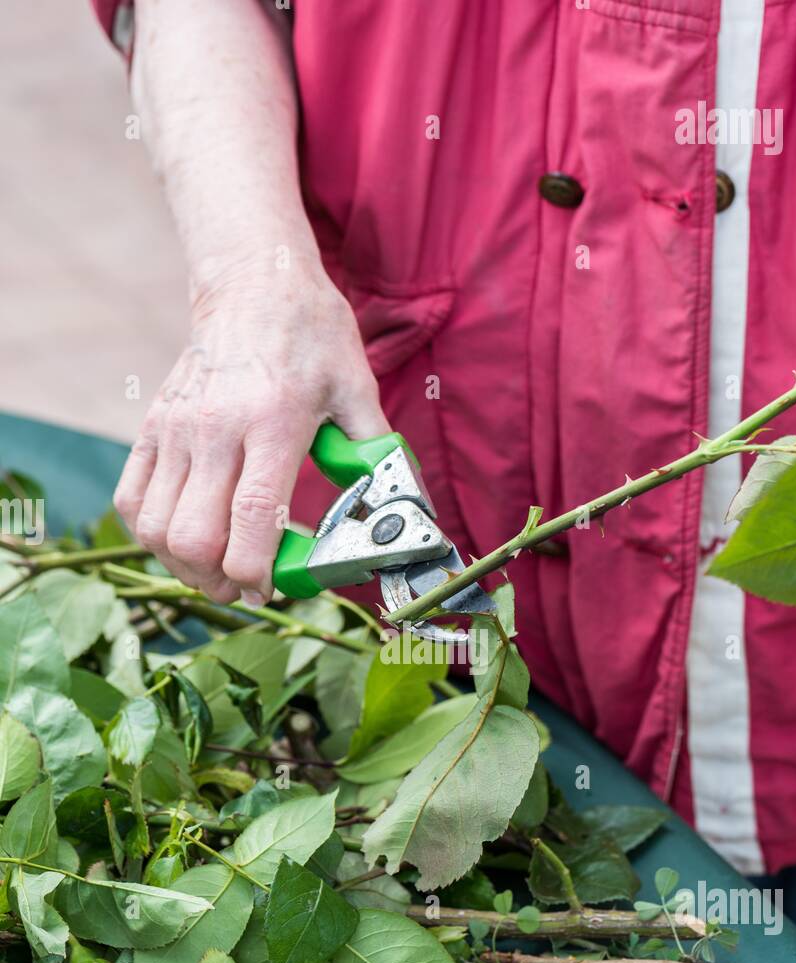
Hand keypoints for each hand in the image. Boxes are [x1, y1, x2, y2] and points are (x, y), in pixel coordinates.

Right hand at [114, 269, 388, 604]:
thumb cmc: (311, 335)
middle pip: (193, 536)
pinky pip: (130, 501)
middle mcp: (215, 429)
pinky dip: (151, 535)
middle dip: (220, 581)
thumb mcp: (356, 388)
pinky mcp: (152, 427)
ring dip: (184, 565)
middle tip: (246, 588)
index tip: (273, 590)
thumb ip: (377, 453)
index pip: (252, 518)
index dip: (258, 571)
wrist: (254, 280)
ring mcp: (175, 429)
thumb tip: (404, 508)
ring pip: (156, 528)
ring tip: (216, 569)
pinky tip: (184, 538)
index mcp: (272, 422)